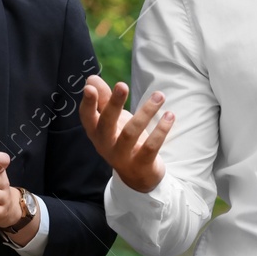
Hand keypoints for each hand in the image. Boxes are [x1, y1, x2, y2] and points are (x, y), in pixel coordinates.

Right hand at [78, 75, 173, 193]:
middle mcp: (106, 145)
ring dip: (145, 113)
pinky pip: (151, 146)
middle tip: (122, 85)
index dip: (87, 103)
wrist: (137, 177)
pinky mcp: (141, 164)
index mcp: (96, 132)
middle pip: (106, 124)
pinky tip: (169, 115)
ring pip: (131, 133)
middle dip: (113, 104)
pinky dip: (161, 130)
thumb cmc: (122, 141)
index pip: (87, 117)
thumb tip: (92, 78)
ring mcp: (123, 156)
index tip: (90, 87)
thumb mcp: (112, 121)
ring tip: (159, 95)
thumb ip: (104, 100)